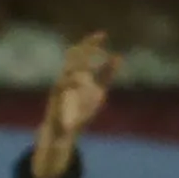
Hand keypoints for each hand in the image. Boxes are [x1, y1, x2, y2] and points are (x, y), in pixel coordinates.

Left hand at [31, 31, 120, 177]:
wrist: (62, 128)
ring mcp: (81, 82)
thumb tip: (60, 143)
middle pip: (74, 62)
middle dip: (82, 50)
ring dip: (91, 48)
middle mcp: (69, 82)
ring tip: (100, 34)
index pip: (66, 79)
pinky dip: (109, 67)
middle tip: (93, 38)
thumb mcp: (60, 133)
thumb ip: (62, 134)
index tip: (82, 79)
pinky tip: (119, 58)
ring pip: (85, 61)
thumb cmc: (59, 129)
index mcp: (60, 91)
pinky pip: (102, 74)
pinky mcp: (93, 87)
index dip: (74, 78)